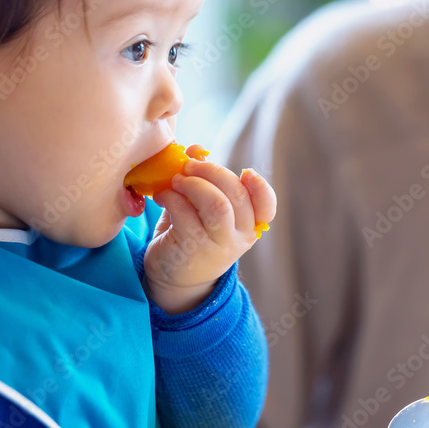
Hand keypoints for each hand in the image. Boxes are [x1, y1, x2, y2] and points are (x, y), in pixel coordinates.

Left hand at [143, 145, 276, 313]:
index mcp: (249, 225)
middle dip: (211, 172)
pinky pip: (186, 215)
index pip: (266, 205)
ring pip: (217, 205)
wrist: (174, 277)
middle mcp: (239, 237)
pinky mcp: (192, 250)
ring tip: (176, 181)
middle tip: (189, 165)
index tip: (245, 172)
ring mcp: (218, 246)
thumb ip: (204, 180)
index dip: (260, 186)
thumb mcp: (202, 207)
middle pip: (236, 195)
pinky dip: (171, 197)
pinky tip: (162, 196)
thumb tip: (196, 150)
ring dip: (194, 185)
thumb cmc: (192, 235)